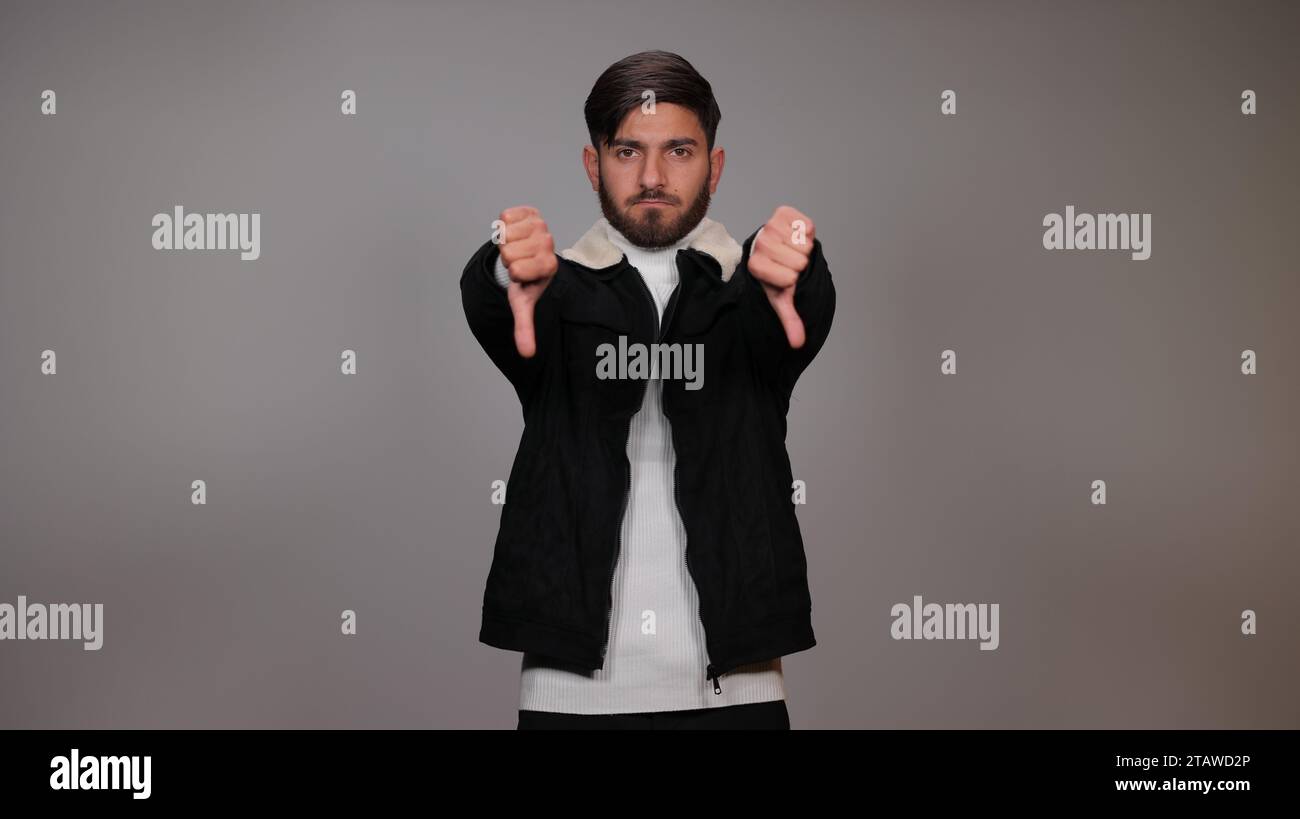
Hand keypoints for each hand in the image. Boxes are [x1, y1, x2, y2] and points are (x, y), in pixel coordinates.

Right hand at [496, 206, 557, 357]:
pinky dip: (505, 225)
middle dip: (508, 258)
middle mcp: (549, 244)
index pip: (516, 270)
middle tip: (519, 260)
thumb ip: (526, 328)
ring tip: (518, 247)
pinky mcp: (530, 211)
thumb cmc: (527, 281)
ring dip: (506, 242)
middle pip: (508, 252)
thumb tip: (527, 354)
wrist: (531, 255)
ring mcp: (541, 225)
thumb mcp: (524, 303)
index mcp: (550, 266)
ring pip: (505, 234)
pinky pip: (505, 216)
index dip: (513, 274)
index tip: (523, 275)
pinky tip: (515, 232)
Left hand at [747, 205, 814, 348]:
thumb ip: (788, 319)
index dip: (792, 279)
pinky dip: (807, 231)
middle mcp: (759, 245)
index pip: (789, 279)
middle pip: (799, 261)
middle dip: (799, 263)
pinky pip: (807, 225)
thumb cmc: (776, 273)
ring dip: (803, 247)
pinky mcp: (782, 213)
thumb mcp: (780, 297)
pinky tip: (796, 235)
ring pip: (804, 244)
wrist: (771, 247)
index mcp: (755, 267)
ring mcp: (769, 227)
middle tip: (788, 261)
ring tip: (791, 248)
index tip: (783, 276)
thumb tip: (798, 343)